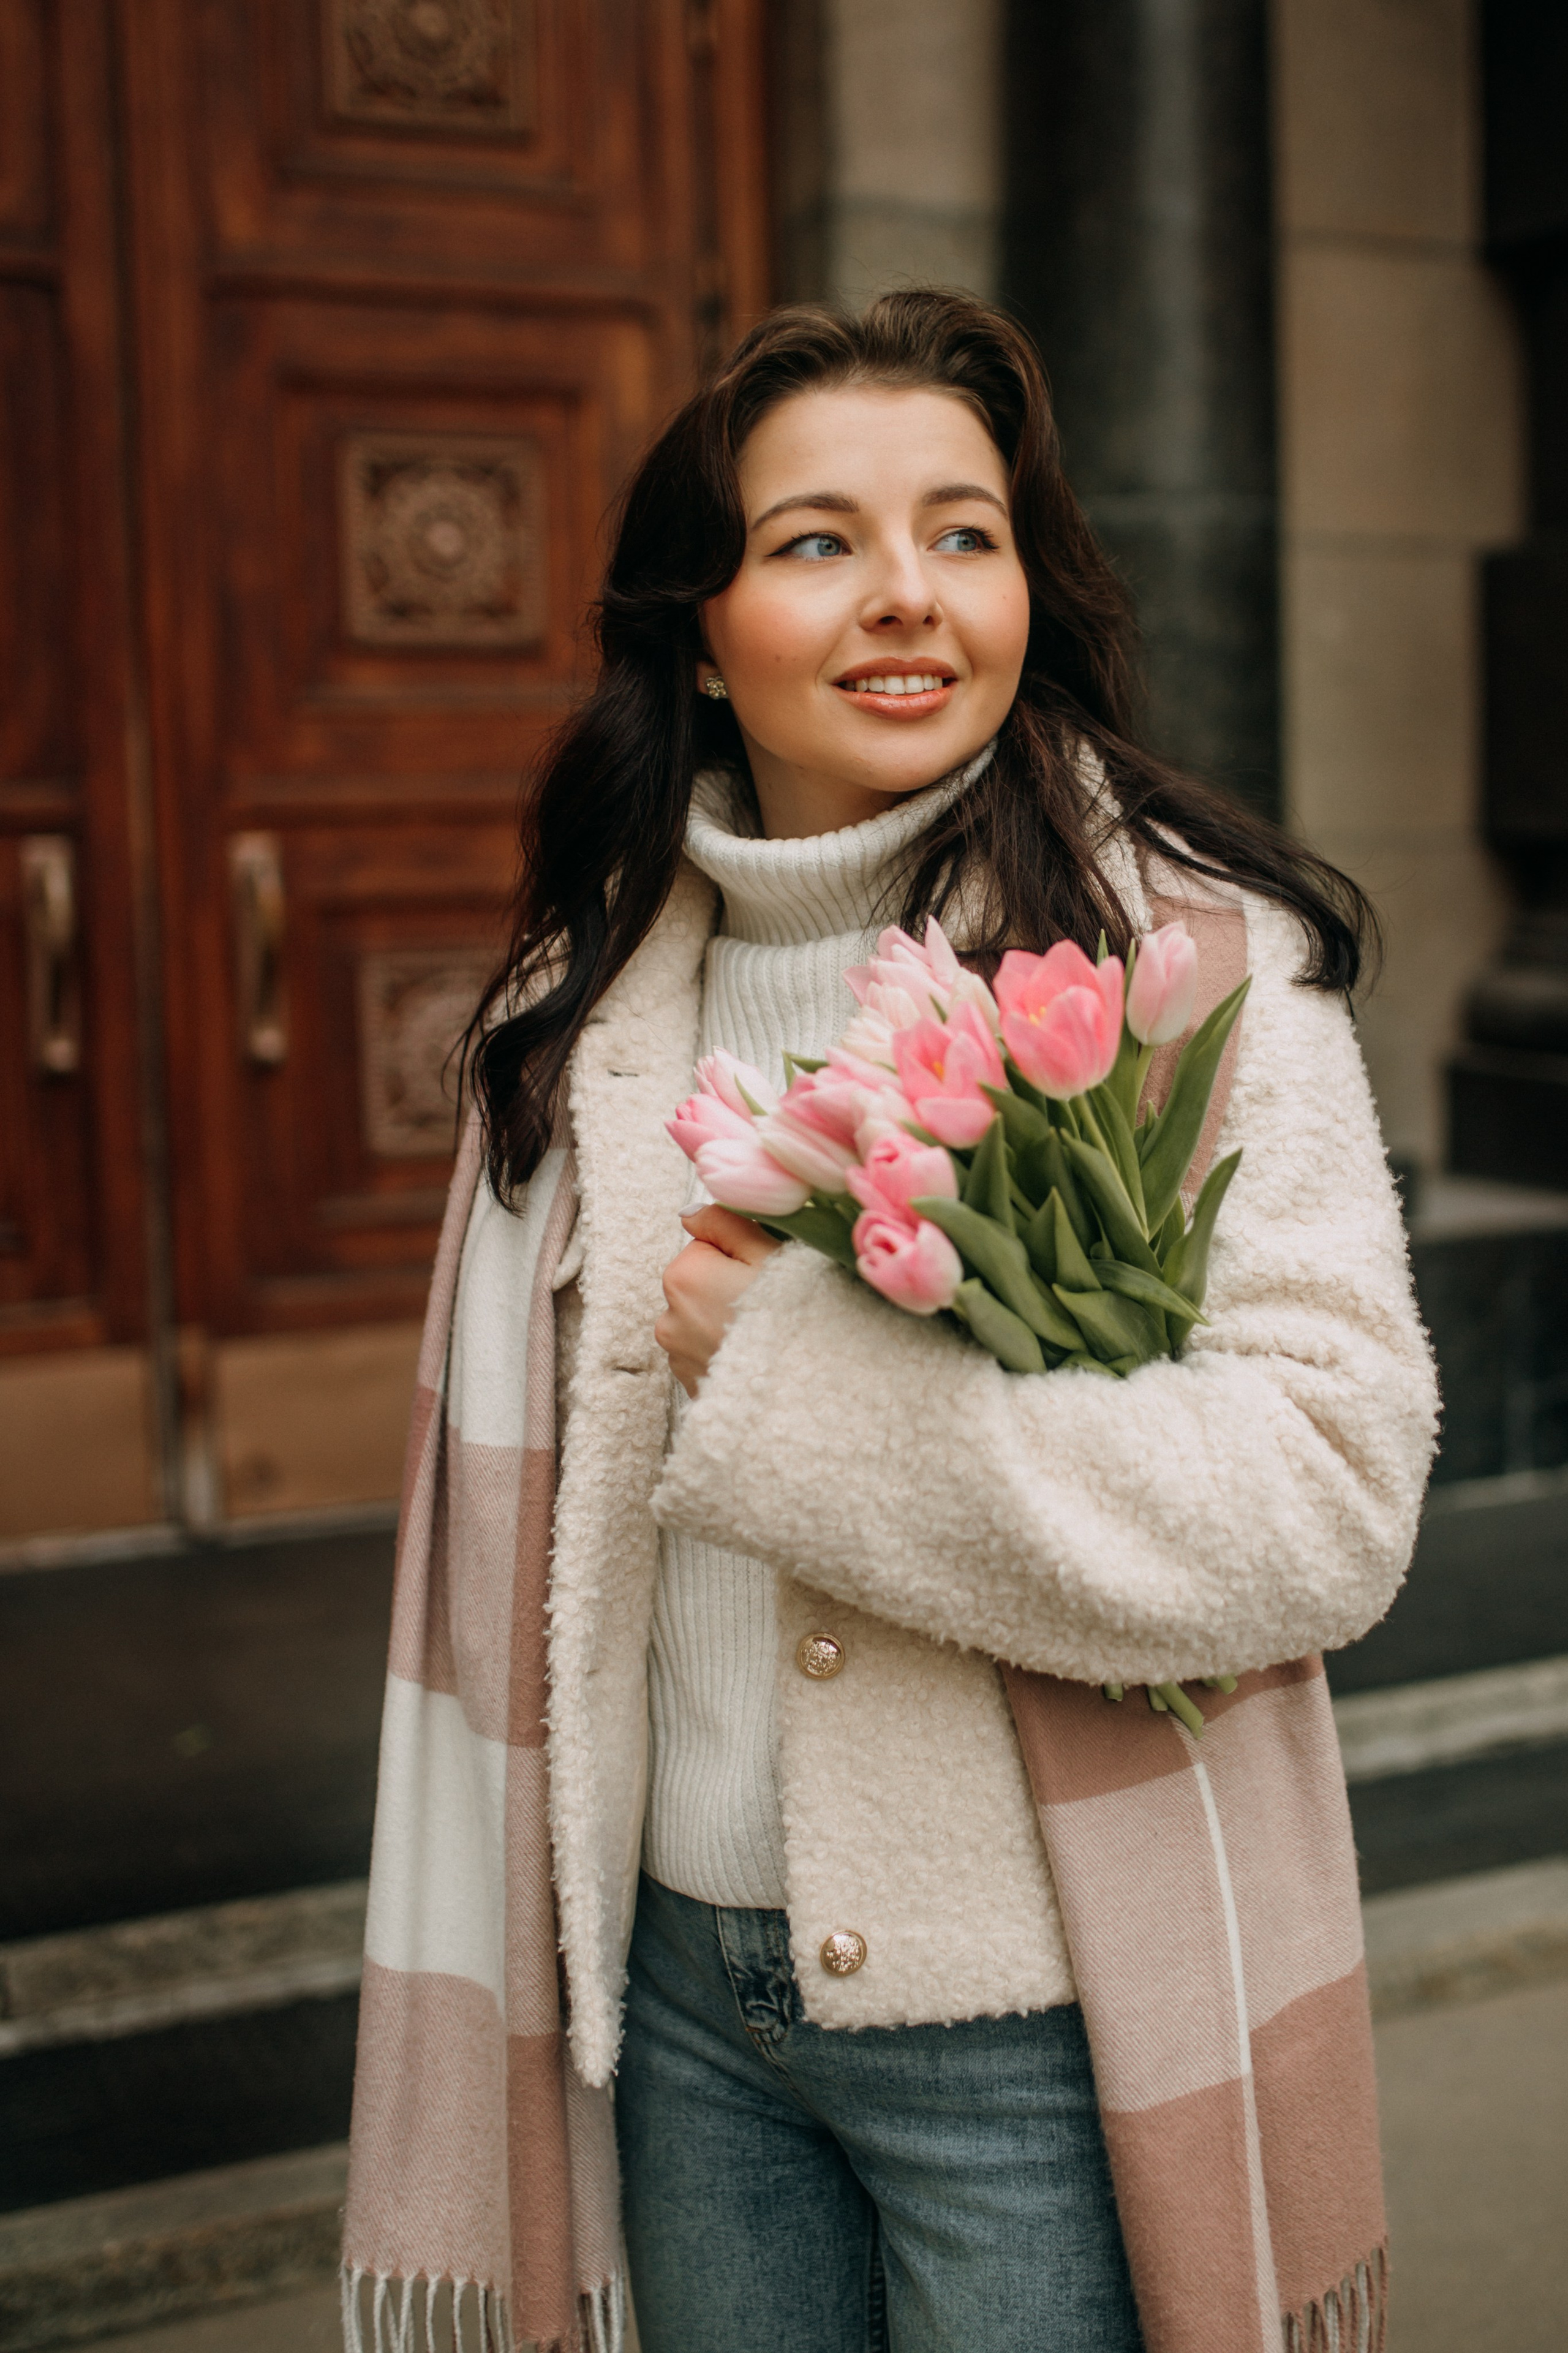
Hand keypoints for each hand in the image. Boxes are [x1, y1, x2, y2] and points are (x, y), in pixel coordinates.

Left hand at [656, 1206, 782, 1398]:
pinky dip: (727, 1352)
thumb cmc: (794, 1319)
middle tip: (770, 1307)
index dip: (740, 1255)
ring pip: (704, 1321)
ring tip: (765, 1337)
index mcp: (682, 1278)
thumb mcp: (768, 1255)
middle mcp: (669, 1319)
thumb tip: (690, 1214)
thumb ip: (725, 1223)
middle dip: (729, 1290)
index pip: (705, 1246)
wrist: (806, 1394)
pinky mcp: (692, 1386)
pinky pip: (708, 1354)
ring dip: (726, 1323)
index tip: (766, 1275)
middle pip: (701, 1285)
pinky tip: (756, 1359)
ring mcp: (679, 1357)